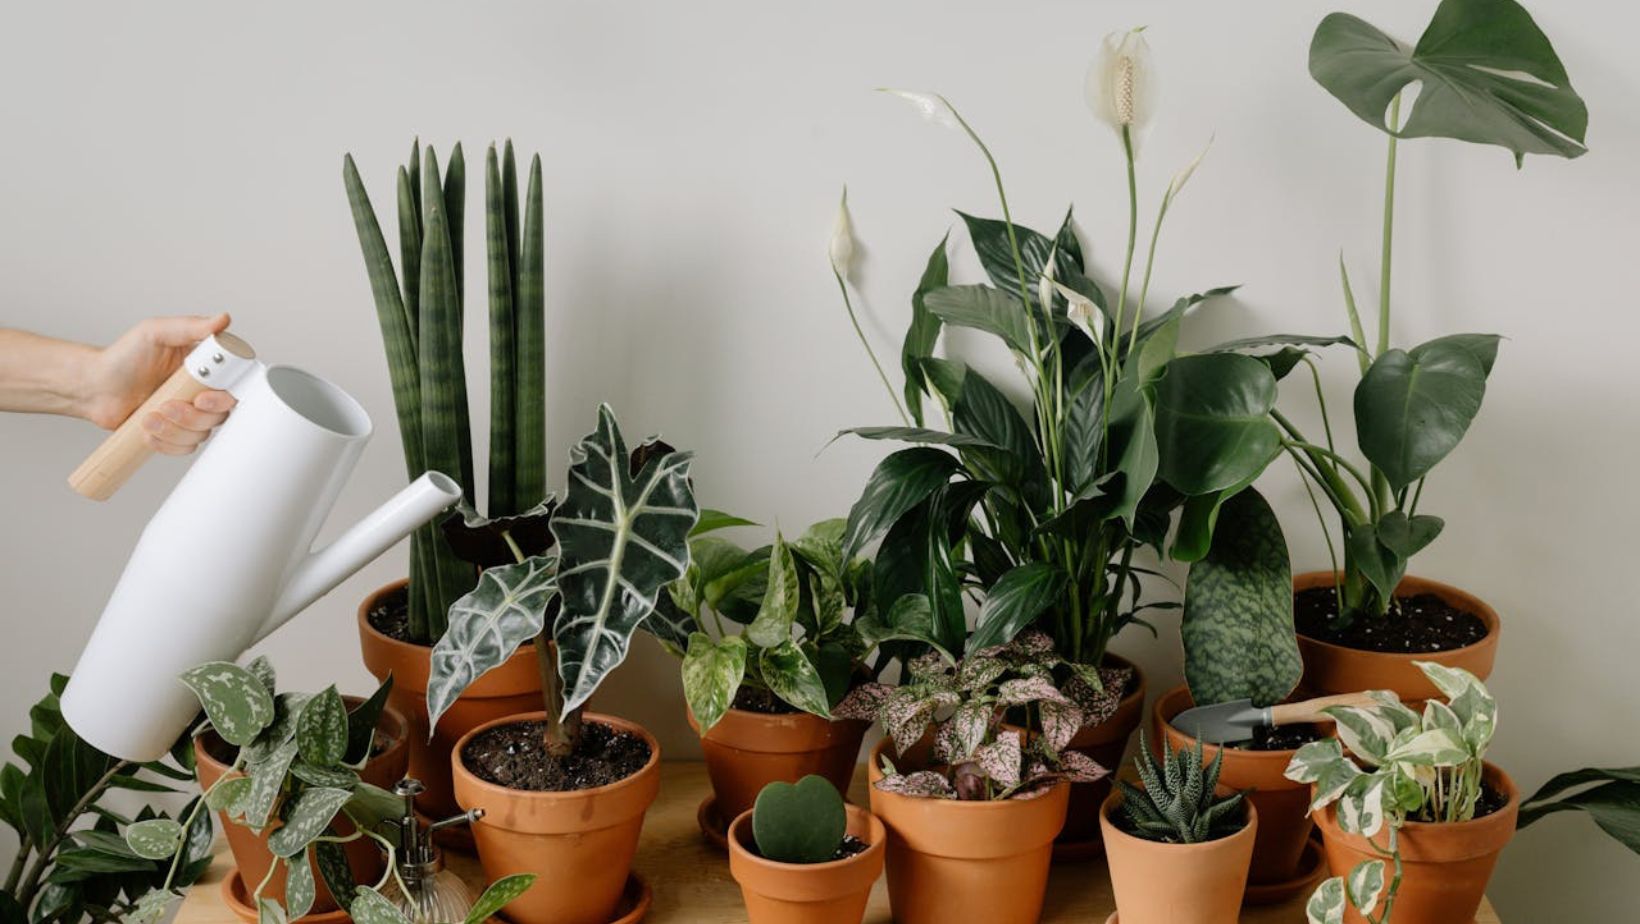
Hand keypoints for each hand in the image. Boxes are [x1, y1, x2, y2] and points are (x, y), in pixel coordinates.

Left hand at [81, 313, 237, 454]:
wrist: (93, 387)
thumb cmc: (122, 357)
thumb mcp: (155, 333)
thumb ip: (191, 326)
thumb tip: (222, 320)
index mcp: (204, 369)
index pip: (234, 387)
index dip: (224, 398)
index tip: (202, 398)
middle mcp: (201, 392)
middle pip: (221, 415)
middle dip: (192, 415)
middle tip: (167, 405)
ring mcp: (189, 414)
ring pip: (202, 433)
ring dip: (174, 429)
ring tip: (149, 415)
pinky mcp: (175, 433)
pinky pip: (185, 447)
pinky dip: (166, 442)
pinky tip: (148, 427)